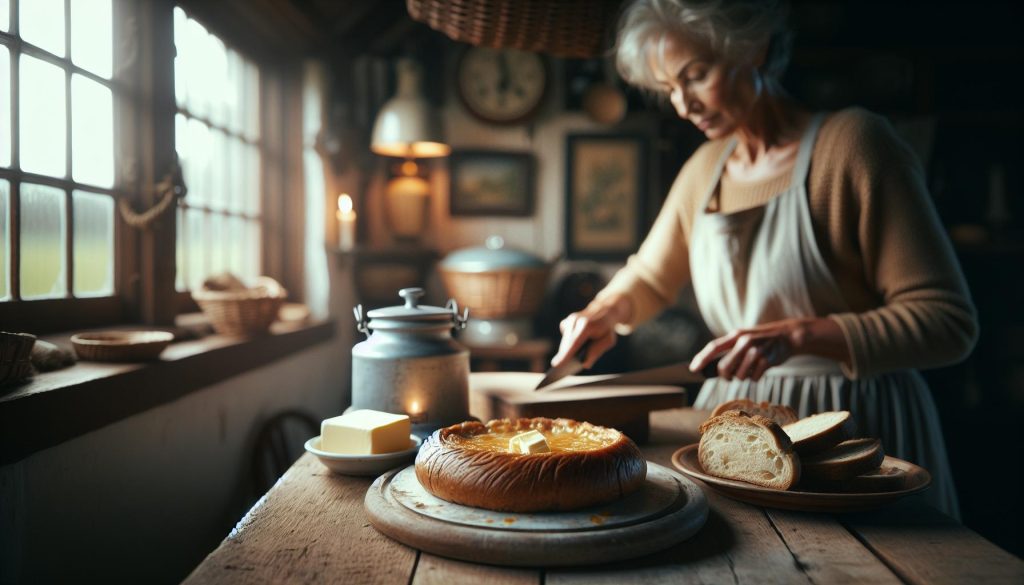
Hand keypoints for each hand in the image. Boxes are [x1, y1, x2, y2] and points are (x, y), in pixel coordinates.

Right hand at [551, 296, 630, 368]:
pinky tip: (576, 346)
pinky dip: (569, 344)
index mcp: (586, 325)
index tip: (556, 365)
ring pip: (565, 342)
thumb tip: (584, 363)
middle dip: (565, 356)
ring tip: (565, 362)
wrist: (604, 311)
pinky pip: (565, 338)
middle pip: (567, 344)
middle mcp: (575, 320)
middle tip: (560, 369)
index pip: (574, 343)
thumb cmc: (606, 329)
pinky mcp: (566, 322)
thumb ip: (596, 352)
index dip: (565, 355)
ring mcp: (569, 320)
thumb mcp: (608, 340)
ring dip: (567, 351)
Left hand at [689, 318, 816, 380]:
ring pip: (739, 375)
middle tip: (729, 376)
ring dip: (742, 376)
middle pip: (723, 367)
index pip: (714, 347)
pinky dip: (755, 377)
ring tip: (750, 368)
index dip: (701, 359)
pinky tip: (761, 369)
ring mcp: (756, 351)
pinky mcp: (767, 360)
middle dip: (724, 376)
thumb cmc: (762, 340)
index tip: (693, 369)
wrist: (788, 336)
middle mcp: (744, 341)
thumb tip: (713, 367)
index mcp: (736, 335)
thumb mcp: (745, 337)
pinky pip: (753, 378)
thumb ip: (730, 348)